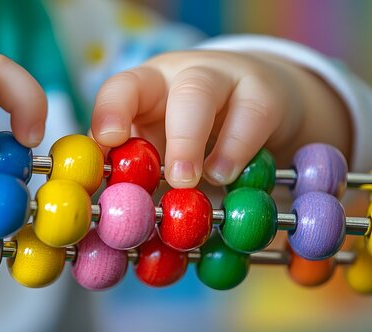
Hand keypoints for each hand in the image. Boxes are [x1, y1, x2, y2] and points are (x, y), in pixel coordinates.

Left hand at [91, 50, 349, 187]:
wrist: (263, 105)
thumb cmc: (200, 133)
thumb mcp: (167, 145)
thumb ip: (142, 169)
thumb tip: (117, 212)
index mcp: (146, 89)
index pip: (119, 90)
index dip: (109, 113)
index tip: (107, 143)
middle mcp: (176, 78)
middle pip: (152, 86)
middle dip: (153, 132)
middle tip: (175, 179)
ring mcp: (220, 78)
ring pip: (197, 92)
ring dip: (191, 141)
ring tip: (206, 179)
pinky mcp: (263, 94)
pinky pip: (251, 115)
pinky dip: (236, 150)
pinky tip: (227, 175)